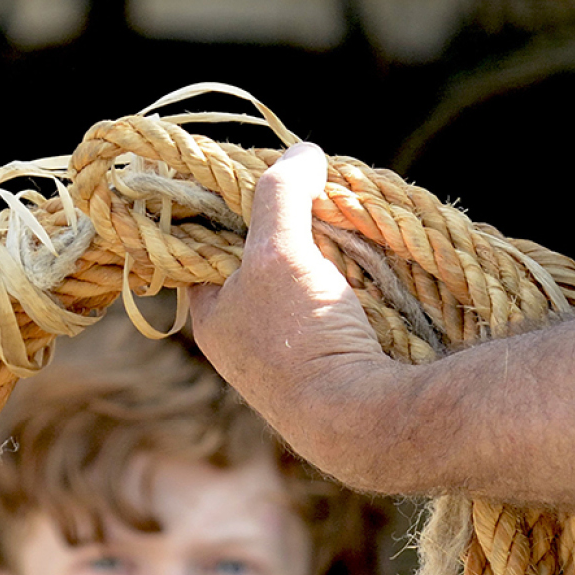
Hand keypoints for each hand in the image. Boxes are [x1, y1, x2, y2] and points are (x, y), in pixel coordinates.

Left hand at [187, 144, 411, 491]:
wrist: (362, 422)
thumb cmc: (301, 338)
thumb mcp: (278, 252)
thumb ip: (280, 194)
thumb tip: (302, 152)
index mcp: (211, 317)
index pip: (205, 246)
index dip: (229, 207)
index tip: (260, 174)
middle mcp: (242, 340)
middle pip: (259, 262)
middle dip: (288, 227)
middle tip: (316, 192)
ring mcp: (288, 357)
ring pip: (301, 284)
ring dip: (324, 253)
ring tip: (346, 220)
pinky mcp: (331, 366)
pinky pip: (334, 309)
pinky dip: (349, 282)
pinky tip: (369, 263)